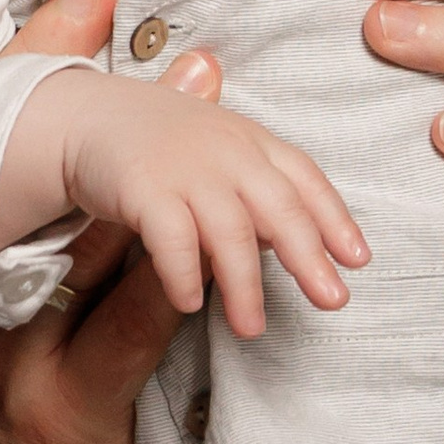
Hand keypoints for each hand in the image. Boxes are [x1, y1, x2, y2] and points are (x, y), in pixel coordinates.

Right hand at [49, 67, 367, 337]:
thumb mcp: (217, 149)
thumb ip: (254, 188)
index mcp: (250, 141)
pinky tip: (191, 303)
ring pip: (230, 231)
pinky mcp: (142, 186)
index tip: (357, 260)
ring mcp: (185, 167)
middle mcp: (226, 151)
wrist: (86, 115)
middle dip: (309, 257)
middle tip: (333, 300)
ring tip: (251, 328)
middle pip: (279, 208)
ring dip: (244, 285)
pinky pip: (172, 238)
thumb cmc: (159, 141)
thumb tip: (290, 238)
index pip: (304, 178)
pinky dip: (184, 274)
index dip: (335, 219)